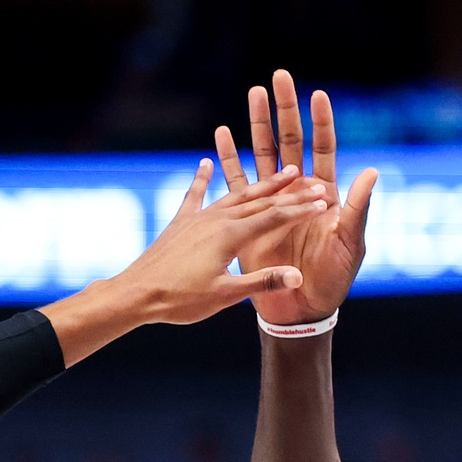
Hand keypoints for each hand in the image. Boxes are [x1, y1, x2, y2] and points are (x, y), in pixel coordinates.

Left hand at [118, 158, 328, 324]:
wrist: (137, 294)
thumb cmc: (181, 299)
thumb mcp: (225, 295)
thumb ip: (262, 282)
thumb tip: (298, 277)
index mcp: (231, 236)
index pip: (275, 217)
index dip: (301, 209)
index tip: (324, 201)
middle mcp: (216, 219)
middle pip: (260, 202)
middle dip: (288, 191)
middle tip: (312, 179)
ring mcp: (197, 218)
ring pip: (235, 195)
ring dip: (259, 183)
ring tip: (281, 171)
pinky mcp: (180, 223)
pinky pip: (195, 195)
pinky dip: (202, 178)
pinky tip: (206, 163)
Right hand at [216, 70, 376, 325]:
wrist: (303, 309)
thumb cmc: (334, 278)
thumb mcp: (351, 243)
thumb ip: (357, 207)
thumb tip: (372, 171)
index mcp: (324, 194)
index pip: (323, 148)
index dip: (320, 122)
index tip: (317, 93)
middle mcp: (297, 192)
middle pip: (289, 141)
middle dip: (285, 109)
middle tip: (278, 77)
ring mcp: (272, 203)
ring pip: (262, 154)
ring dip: (257, 124)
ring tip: (252, 93)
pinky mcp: (248, 219)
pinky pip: (237, 183)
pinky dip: (230, 158)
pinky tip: (223, 134)